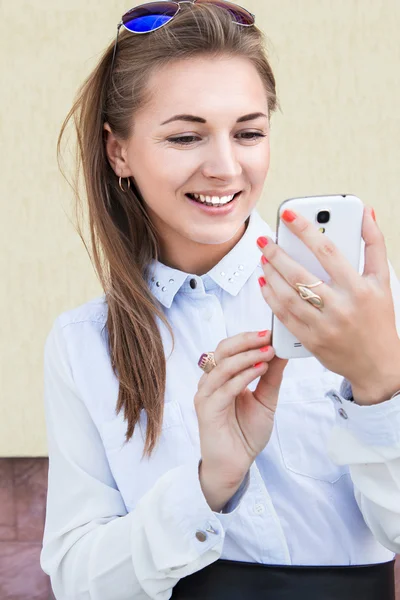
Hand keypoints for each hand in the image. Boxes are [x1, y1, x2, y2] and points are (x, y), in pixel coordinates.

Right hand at [194, 330, 286, 508]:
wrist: (235, 465)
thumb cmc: (246, 433)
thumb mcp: (265, 399)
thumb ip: (271, 376)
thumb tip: (282, 351)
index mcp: (221, 376)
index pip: (230, 348)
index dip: (249, 338)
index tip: (271, 332)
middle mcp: (210, 382)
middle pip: (222, 350)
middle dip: (246, 340)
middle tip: (268, 336)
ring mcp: (206, 395)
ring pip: (222, 366)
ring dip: (246, 357)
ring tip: (268, 352)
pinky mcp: (206, 409)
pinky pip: (224, 388)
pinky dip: (242, 376)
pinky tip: (259, 370)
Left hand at [256, 205, 399, 403]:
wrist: (378, 365)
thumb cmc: (379, 319)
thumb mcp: (382, 281)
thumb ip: (374, 245)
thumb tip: (365, 213)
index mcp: (360, 289)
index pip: (327, 251)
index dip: (306, 230)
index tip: (288, 215)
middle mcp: (341, 308)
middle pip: (300, 274)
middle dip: (276, 254)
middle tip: (264, 241)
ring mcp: (323, 326)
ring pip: (287, 295)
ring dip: (270, 274)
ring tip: (263, 259)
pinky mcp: (310, 341)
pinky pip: (283, 316)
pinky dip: (271, 297)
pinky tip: (265, 283)